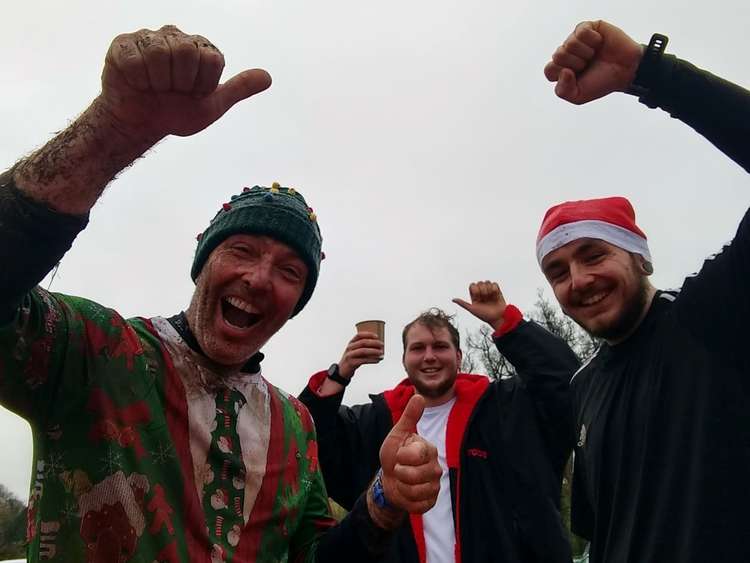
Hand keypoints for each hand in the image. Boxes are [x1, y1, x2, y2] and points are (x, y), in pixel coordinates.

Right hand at [97, 25, 271, 142]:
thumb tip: (268, 78)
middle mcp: (176, 36)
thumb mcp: (212, 106)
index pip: (212, 60)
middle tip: (171, 91)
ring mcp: (149, 37)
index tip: (192, 93)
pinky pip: (135, 59)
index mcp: (201, 49)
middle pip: (187, 52)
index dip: (201, 85)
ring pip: (159, 53)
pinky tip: (137, 84)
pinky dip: (138, 81)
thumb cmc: (175, 113)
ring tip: (154, 87)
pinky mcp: (123, 44)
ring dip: (158, 82)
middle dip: (180, 82)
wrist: (139, 124)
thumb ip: (238, 89)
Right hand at [338, 332, 383, 378]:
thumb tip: (379, 346)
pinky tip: (378, 360)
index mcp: (351, 343)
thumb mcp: (356, 351)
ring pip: (363, 351)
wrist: (343, 370)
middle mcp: (349, 347)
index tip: (377, 336)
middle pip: (363, 342)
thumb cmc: (353, 359)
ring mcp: (349, 355)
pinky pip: (363, 360)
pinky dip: (372, 360)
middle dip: (374, 343)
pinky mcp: (351, 363)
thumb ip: (364, 348)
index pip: (359, 335)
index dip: (368, 334)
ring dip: (374, 351)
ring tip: (381, 352)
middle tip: (382, 344)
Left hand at [377, 395, 440, 517]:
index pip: (417, 455)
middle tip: (399, 469)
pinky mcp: (431, 501)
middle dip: (400, 473)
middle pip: (416, 475)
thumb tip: (419, 396)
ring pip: (416, 491)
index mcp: (429, 450)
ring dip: (402, 487)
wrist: (389, 478)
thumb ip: (409, 416)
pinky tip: (406, 492)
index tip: (398, 455)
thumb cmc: (394, 454)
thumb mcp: (398, 433)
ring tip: (402, 480)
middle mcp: (436, 467)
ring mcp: (435, 485)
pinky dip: (407, 500)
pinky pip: (418, 505)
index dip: (402, 457)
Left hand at [453, 280, 506, 330]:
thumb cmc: (485, 315)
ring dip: (488, 290)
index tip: (478, 299)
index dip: (475, 290)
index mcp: (474, 296)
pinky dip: (494, 289)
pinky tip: (495, 296)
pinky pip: (494, 283)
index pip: (472, 285)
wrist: (498, 318)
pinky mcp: (497, 290)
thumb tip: (452, 299)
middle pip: (479, 283)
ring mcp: (489, 291)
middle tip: (485, 299)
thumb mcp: (472, 309)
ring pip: (486, 282)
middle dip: (482, 291)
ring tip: (491, 298)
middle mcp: (481, 292)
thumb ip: (462, 304)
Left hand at [543, 20, 643, 104]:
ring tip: (594, 55)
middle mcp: (566, 53)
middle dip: (576, 64)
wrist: (625, 71)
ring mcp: (575, 39)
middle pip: (557, 56)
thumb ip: (563, 91)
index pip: (549, 70)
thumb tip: (563, 71)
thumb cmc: (601, 82)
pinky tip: (599, 43)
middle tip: (588, 65)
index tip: (578, 76)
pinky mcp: (587, 28)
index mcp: (560, 69)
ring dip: (586, 53)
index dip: (564, 75)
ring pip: (569, 44)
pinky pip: (581, 32)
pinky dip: (593, 40)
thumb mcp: (579, 96)